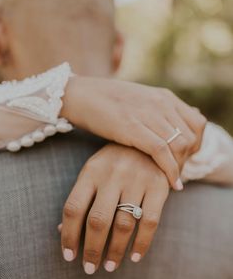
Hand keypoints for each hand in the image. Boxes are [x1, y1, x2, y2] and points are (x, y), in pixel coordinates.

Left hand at [60, 144, 169, 273]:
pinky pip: (150, 221)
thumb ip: (81, 198)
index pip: (73, 208)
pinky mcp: (158, 186)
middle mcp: (112, 175)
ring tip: (110, 266)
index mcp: (91, 171)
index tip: (68, 256)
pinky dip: (142, 243)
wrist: (152, 140)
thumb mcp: (94, 172)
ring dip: (115, 250)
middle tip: (89, 268)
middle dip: (91, 249)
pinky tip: (135, 257)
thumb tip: (62, 230)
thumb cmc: (115, 162)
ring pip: (123, 224)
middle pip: (97, 220)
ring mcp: (137, 180)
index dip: (68, 235)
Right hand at [62, 76, 206, 189]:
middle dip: (187, 160)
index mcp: (164, 98)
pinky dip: (170, 170)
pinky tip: (170, 184)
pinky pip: (161, 151)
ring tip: (171, 180)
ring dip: (179, 167)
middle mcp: (161, 103)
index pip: (197, 124)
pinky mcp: (132, 127)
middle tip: (176, 174)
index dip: (196, 146)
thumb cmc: (107, 104)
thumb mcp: (139, 103)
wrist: (81, 95)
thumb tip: (171, 131)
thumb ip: (157, 115)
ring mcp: (148, 114)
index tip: (185, 160)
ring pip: (180, 145)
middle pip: (191, 137)